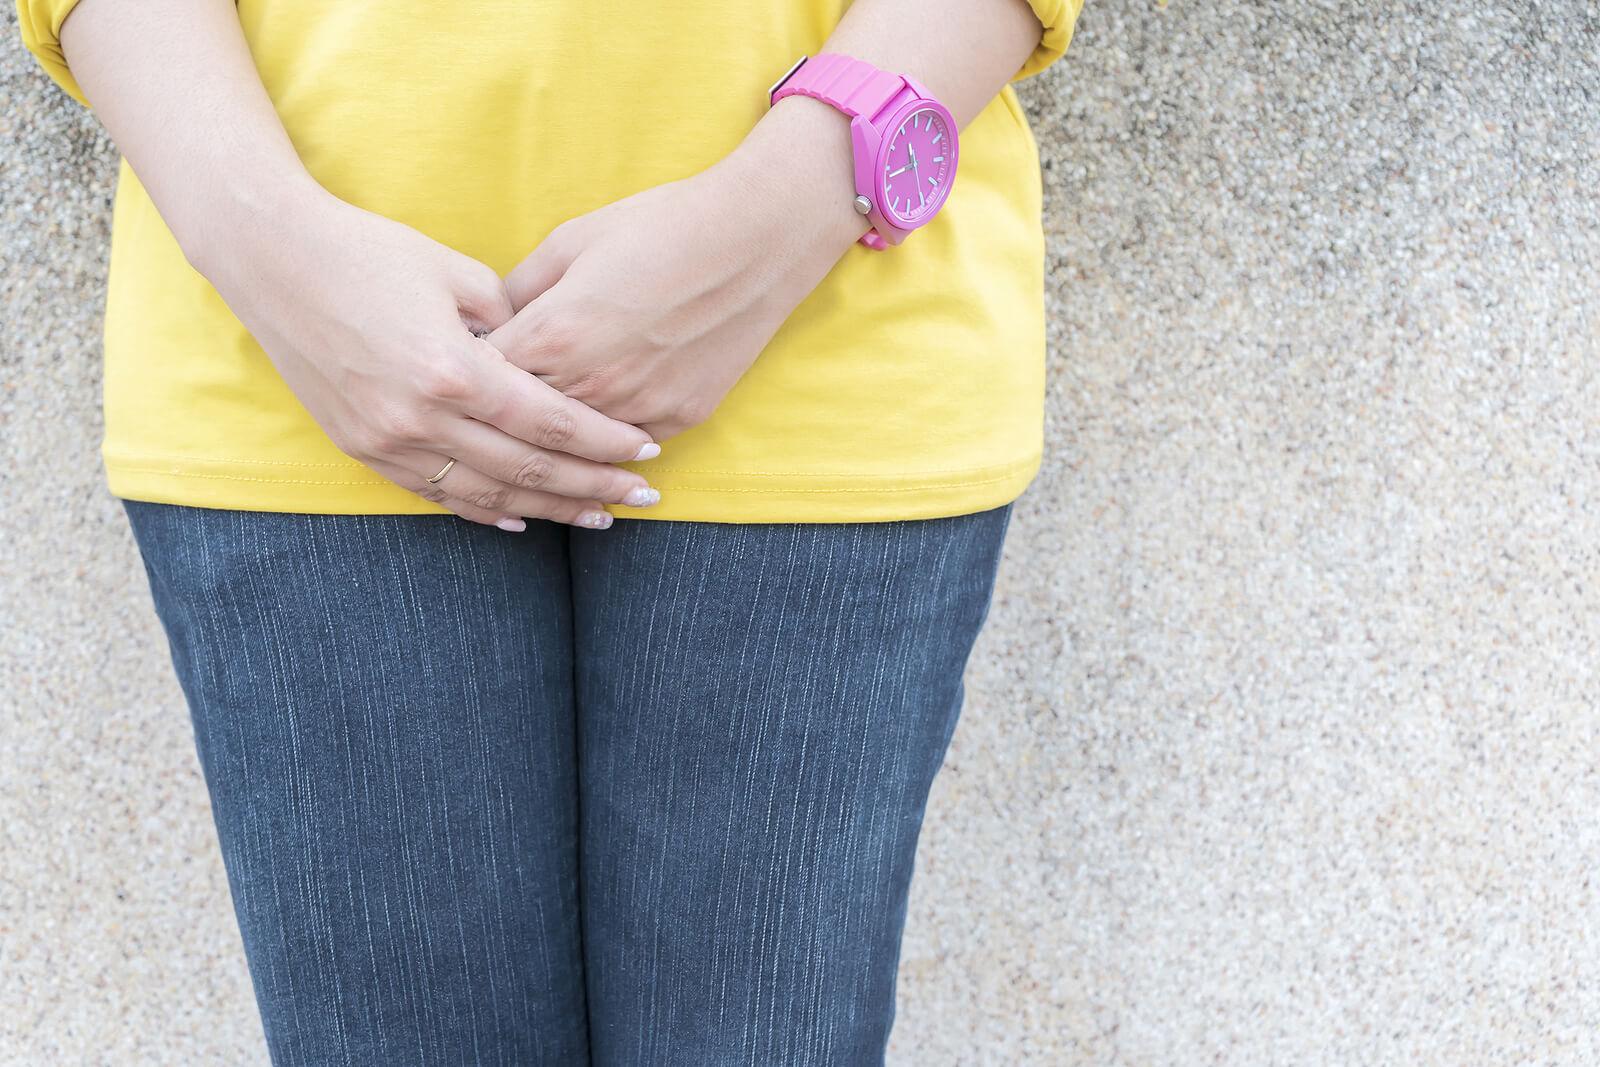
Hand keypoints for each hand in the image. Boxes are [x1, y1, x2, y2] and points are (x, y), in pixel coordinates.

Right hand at [197, 185, 660, 528]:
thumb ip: (512, 323)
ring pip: (488, 494)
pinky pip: (438, 494)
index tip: (649, 448)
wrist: (270, 260)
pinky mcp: (362, 449)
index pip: (550, 422)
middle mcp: (419, 416)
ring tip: (600, 516)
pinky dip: (487, 511)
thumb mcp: (455, 272)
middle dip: (595, 485)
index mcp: (452, 368)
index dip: (606, 441)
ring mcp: (387, 440)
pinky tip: (526, 520)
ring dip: (550, 509)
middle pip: (529, 468)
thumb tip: (554, 362)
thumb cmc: (369, 250)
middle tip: (644, 496)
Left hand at [486, 100, 867, 442]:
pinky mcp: (679, 418)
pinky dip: (610, 438)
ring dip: (556, 440)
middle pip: (522, 424)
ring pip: (574, 448)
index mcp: (552, 334)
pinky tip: (605, 425)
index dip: (466, 373)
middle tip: (493, 409)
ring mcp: (638, 407)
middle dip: (503, 415)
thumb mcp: (570, 241)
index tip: (462, 371)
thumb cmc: (659, 226)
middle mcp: (591, 382)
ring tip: (543, 430)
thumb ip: (518, 291)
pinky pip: (627, 443)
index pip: (480, 378)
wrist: (755, 237)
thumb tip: (489, 325)